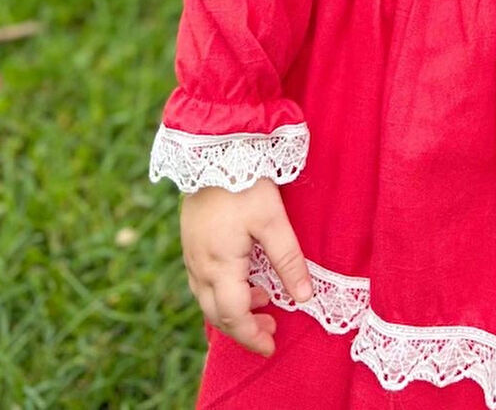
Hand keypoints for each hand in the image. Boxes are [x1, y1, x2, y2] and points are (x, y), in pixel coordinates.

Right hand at [179, 177, 314, 357]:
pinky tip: (242, 278)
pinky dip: (222, 291)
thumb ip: (288, 260)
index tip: (271, 347)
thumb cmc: (243, 182)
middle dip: (243, 328)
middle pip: (217, 313)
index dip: (253, 336)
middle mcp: (199, 265)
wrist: (211, 148)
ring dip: (232, 309)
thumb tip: (305, 298)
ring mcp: (191, 254)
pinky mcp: (190, 241)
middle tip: (271, 330)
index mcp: (219, 265)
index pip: (235, 316)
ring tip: (263, 301)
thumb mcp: (272, 220)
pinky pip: (201, 281)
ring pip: (207, 298)